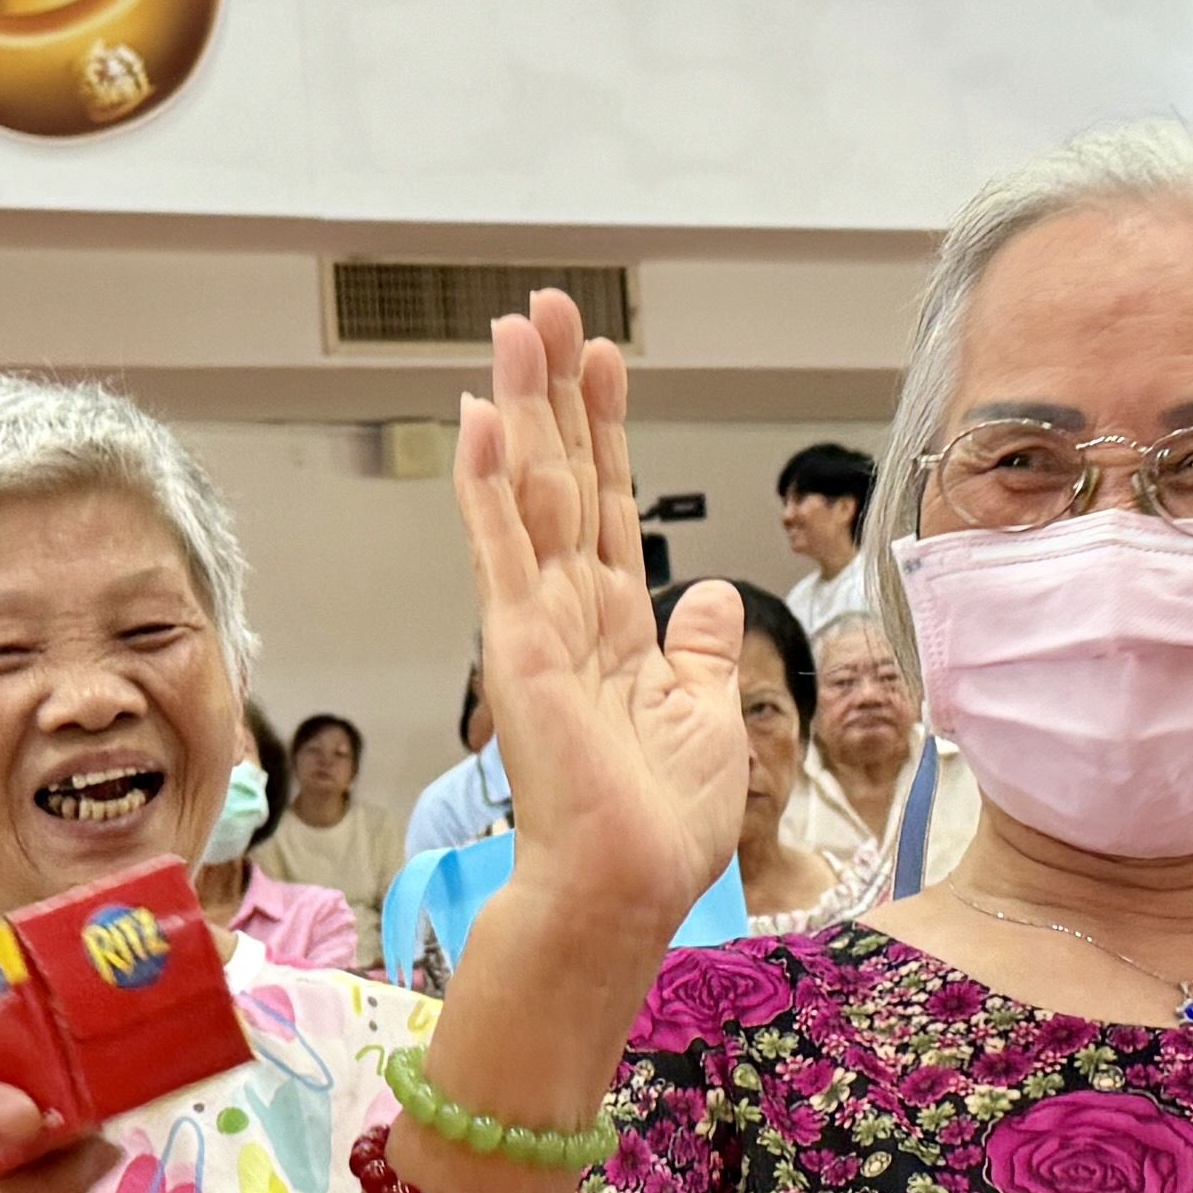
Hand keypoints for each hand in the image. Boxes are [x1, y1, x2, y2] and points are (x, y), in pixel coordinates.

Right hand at [451, 287, 751, 948]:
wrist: (625, 887)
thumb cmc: (659, 823)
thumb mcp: (708, 713)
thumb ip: (702, 648)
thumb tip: (708, 594)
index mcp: (612, 624)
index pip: (607, 502)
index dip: (605, 425)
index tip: (602, 356)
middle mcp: (567, 611)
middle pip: (560, 476)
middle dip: (553, 389)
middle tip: (543, 305)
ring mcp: (536, 625)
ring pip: (527, 494)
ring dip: (518, 408)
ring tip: (511, 328)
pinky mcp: (518, 648)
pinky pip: (501, 552)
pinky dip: (490, 485)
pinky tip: (484, 420)